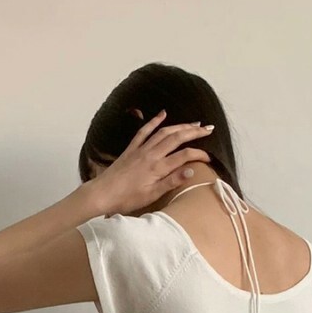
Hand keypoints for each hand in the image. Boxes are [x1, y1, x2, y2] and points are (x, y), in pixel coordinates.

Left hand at [92, 111, 215, 216]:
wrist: (102, 193)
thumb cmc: (127, 198)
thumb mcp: (152, 195)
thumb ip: (171, 181)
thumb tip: (190, 171)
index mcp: (158, 167)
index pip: (185, 156)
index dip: (199, 154)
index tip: (209, 157)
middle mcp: (151, 154)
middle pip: (177, 138)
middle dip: (194, 132)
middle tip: (208, 128)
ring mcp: (141, 149)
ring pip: (164, 131)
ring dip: (180, 125)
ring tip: (194, 123)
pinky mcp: (132, 148)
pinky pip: (144, 130)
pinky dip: (154, 121)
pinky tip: (163, 113)